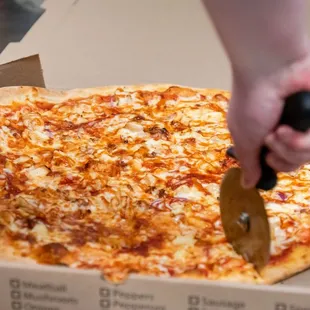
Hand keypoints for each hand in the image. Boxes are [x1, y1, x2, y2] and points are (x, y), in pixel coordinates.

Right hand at [228, 53, 309, 188]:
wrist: (270, 71)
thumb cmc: (251, 103)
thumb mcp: (243, 137)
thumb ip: (248, 163)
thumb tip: (247, 185)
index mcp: (269, 137)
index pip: (279, 164)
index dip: (275, 166)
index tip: (266, 157)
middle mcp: (289, 133)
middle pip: (294, 165)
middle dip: (281, 157)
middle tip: (271, 137)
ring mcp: (305, 126)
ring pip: (306, 158)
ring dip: (289, 148)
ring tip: (280, 129)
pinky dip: (301, 140)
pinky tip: (290, 127)